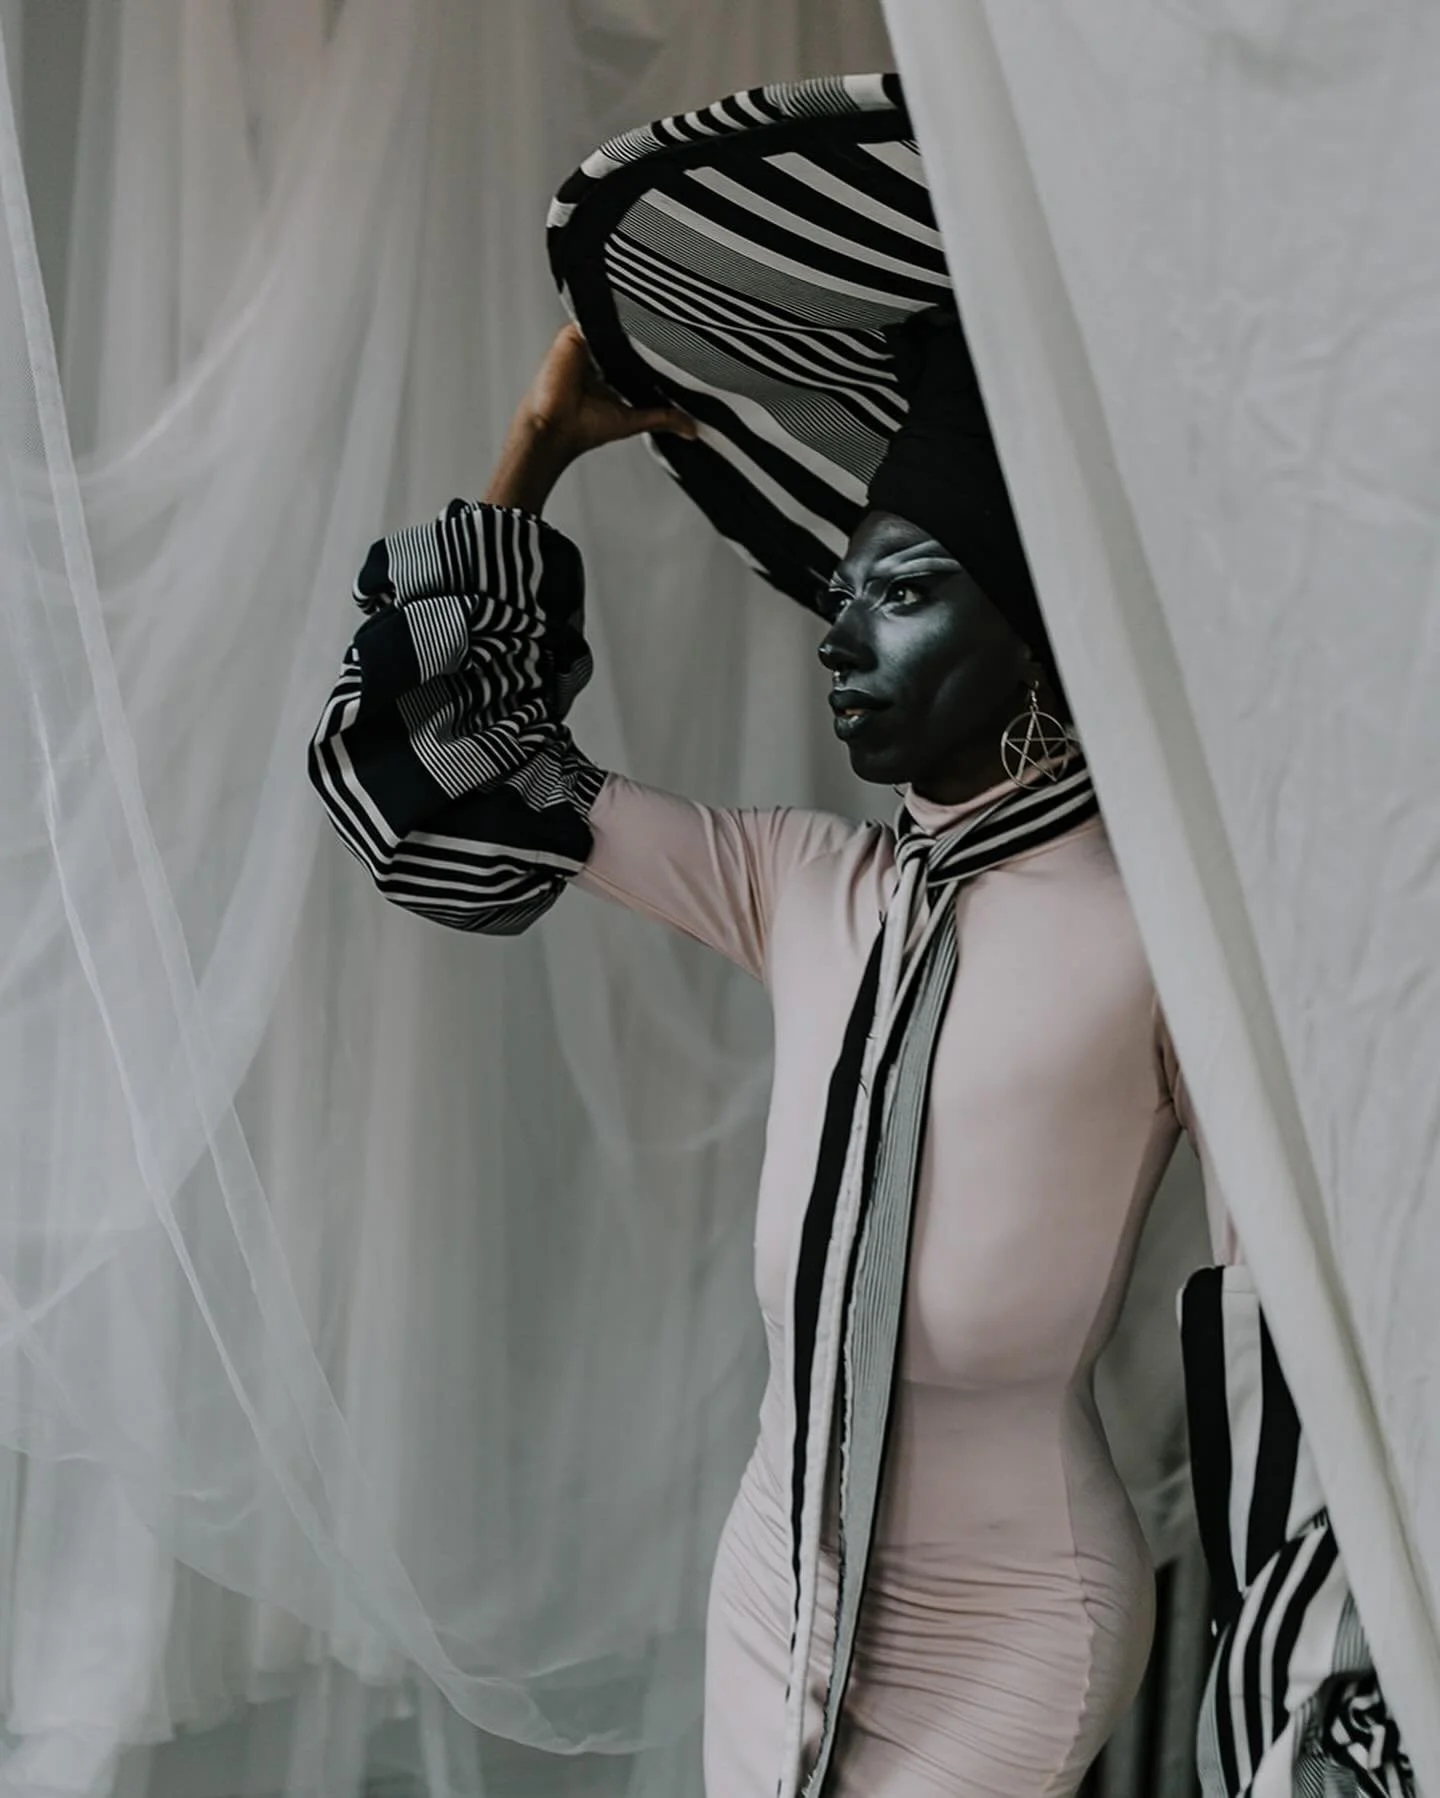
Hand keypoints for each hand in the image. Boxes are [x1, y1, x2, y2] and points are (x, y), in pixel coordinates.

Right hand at [484, 323, 695, 513]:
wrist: (555, 426)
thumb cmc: (586, 428)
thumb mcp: (634, 420)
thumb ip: (663, 418)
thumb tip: (693, 430)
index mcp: (610, 374)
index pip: (635, 353)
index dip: (653, 349)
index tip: (680, 341)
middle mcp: (597, 356)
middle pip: (624, 335)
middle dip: (644, 331)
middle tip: (675, 318)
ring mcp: (584, 344)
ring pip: (611, 324)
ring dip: (627, 320)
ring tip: (656, 308)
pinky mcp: (572, 334)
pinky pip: (592, 316)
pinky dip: (607, 314)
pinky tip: (627, 308)